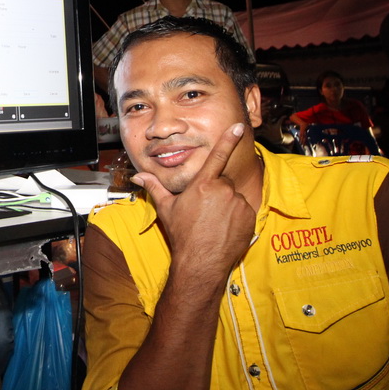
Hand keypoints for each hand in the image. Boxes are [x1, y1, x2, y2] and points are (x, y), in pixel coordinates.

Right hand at [131, 123, 256, 279]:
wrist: (200, 262)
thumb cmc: (182, 235)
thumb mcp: (167, 208)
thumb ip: (154, 187)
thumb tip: (139, 176)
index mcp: (202, 184)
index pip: (217, 156)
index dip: (229, 139)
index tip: (238, 127)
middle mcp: (223, 191)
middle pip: (222, 183)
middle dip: (216, 192)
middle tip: (204, 211)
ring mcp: (238, 204)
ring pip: (233, 197)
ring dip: (226, 205)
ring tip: (214, 222)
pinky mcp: (249, 217)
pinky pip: (244, 210)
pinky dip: (237, 217)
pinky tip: (225, 228)